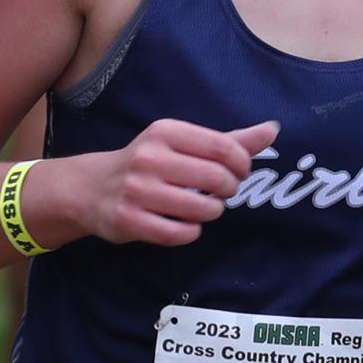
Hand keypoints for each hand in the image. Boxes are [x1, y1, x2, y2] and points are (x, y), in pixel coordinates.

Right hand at [86, 118, 278, 247]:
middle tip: (223, 191)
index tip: (240, 172)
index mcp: (166, 132)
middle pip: (216, 178)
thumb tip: (272, 129)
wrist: (91, 187)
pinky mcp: (129, 220)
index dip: (242, 164)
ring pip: (201, 208)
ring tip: (204, 207)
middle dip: (229, 189)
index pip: (223, 147)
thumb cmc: (149, 162)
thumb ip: (229, 139)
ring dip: (212, 211)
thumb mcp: (183, 143)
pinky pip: (179, 233)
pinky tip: (185, 223)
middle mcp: (149, 158)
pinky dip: (191, 231)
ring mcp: (137, 190)